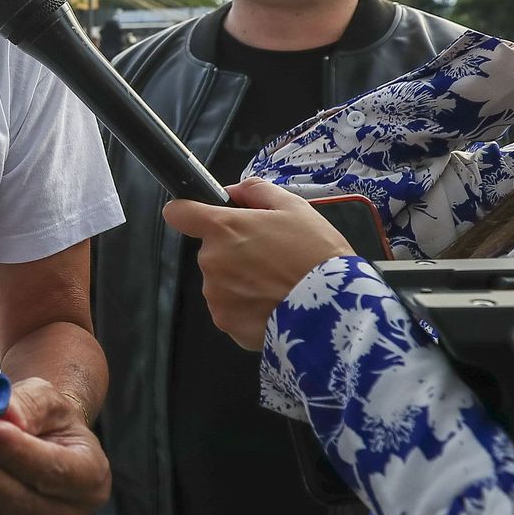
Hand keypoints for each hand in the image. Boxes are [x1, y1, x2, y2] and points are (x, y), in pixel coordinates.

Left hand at [164, 179, 352, 350]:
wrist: (334, 309)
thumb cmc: (315, 253)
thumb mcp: (294, 208)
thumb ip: (257, 191)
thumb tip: (233, 191)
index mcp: (223, 229)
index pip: (179, 213)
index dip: (188, 212)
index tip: (199, 216)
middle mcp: (210, 261)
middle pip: (211, 251)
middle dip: (233, 251)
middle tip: (270, 258)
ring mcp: (215, 296)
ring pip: (221, 281)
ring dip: (240, 281)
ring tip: (276, 285)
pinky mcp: (226, 323)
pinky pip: (231, 309)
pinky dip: (247, 308)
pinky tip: (274, 305)